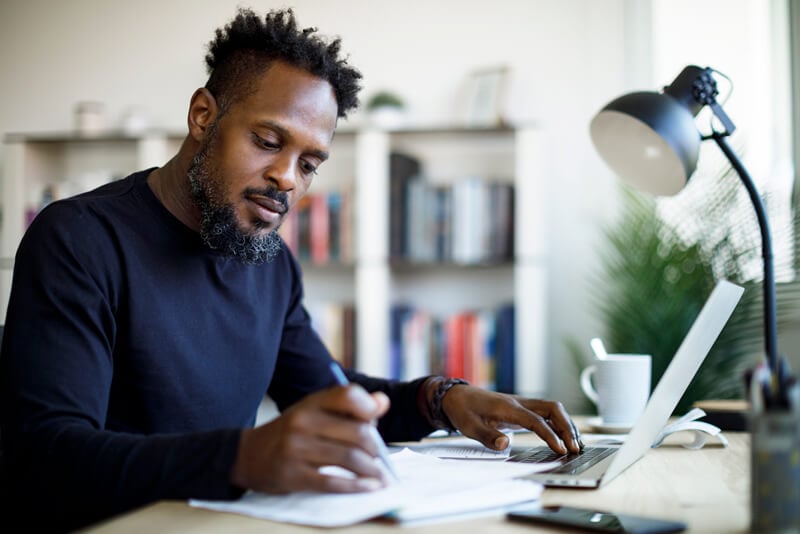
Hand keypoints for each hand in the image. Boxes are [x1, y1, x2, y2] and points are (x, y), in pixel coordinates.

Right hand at [231, 384, 390, 493]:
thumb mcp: (315, 412)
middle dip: (376, 449)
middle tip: (381, 458)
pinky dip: (356, 487)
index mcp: (312, 403)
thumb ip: (349, 408)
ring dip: (371, 470)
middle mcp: (303, 422)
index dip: (368, 407)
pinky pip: (332, 483)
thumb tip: (383, 402)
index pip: (348, 395)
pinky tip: (369, 487)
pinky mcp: (293, 475)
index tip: (376, 420)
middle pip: (357, 432)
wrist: (248, 455)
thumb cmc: (292, 432)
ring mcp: (297, 449)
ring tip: (379, 476)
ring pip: (349, 458)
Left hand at [441, 385, 582, 454]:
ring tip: (576, 445)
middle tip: (575, 448)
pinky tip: (564, 437)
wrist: (457, 396)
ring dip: (566, 424)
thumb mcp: (469, 426)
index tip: (561, 449)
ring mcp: (522, 404)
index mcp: (507, 407)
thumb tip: (505, 444)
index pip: (535, 420)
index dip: (550, 435)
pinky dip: (559, 423)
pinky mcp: (522, 408)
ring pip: (552, 409)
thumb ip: (487, 435)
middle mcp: (519, 403)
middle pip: (552, 409)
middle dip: (567, 427)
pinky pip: (546, 413)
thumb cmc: (463, 410)